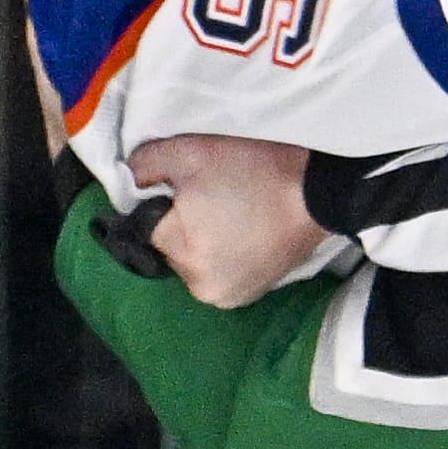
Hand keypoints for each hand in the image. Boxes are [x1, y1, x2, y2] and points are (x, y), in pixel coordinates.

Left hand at [126, 134, 328, 307]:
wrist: (319, 191)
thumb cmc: (255, 169)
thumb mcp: (190, 152)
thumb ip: (145, 165)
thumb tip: (128, 180)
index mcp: (182, 253)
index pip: (148, 225)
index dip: (166, 200)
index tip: (194, 184)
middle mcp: (200, 286)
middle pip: (171, 247)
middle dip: (183, 223)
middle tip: (217, 195)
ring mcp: (228, 296)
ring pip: (195, 260)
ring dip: (203, 240)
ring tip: (234, 212)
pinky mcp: (250, 295)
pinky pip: (219, 272)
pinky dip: (225, 255)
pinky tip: (245, 232)